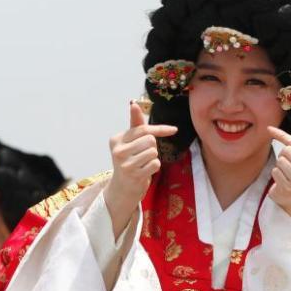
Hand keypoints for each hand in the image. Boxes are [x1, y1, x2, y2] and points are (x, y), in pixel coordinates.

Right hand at [103, 101, 176, 238]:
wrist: (122, 187)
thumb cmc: (129, 160)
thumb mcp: (130, 141)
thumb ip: (135, 124)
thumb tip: (134, 103)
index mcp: (116, 139)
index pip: (143, 129)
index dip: (160, 129)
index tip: (174, 130)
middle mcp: (118, 150)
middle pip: (150, 140)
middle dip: (152, 147)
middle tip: (143, 155)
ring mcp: (125, 163)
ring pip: (153, 151)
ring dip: (153, 157)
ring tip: (143, 163)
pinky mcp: (133, 175)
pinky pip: (155, 164)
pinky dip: (154, 167)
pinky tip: (145, 171)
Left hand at [267, 122, 290, 225]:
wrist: (289, 197)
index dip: (281, 136)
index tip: (269, 129)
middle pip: (288, 151)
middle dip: (283, 157)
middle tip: (287, 166)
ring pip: (281, 161)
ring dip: (279, 166)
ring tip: (285, 174)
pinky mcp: (290, 188)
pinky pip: (275, 171)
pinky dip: (275, 174)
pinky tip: (281, 181)